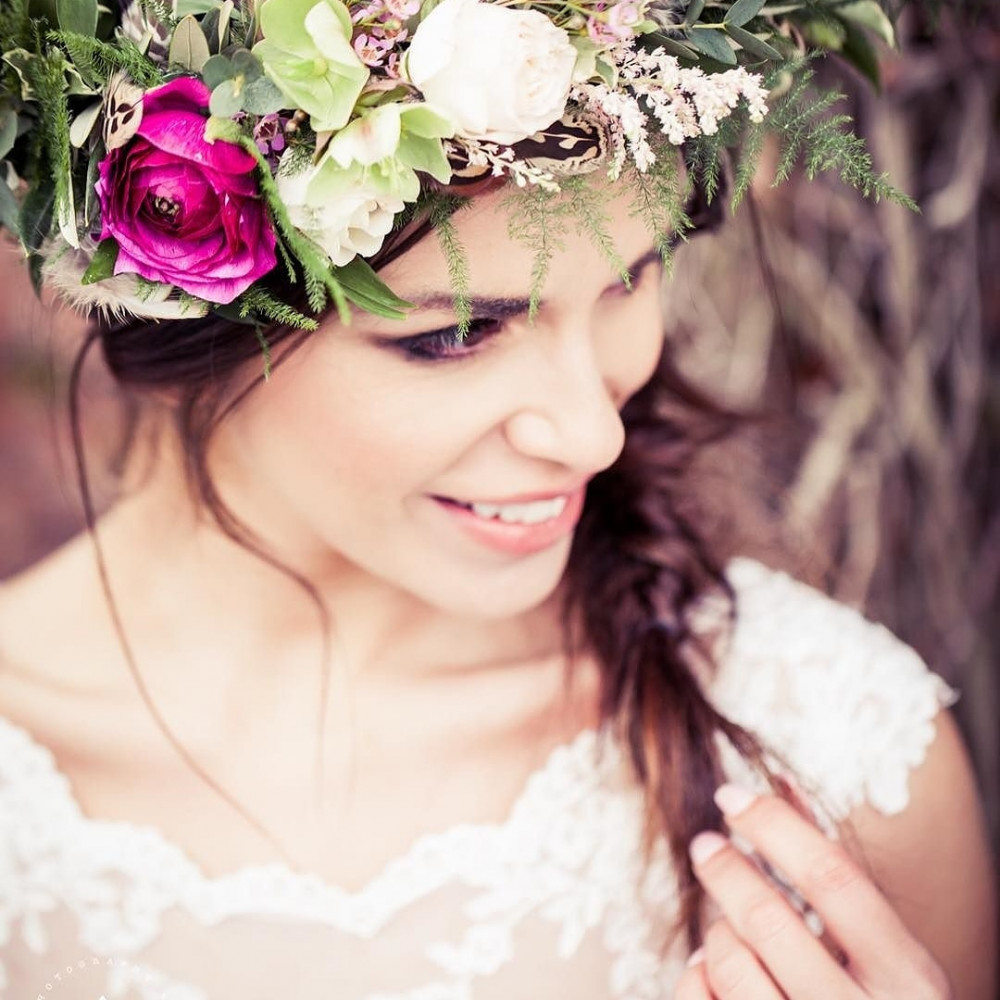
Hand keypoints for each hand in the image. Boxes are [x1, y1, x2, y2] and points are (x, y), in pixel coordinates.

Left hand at [675, 784, 952, 999]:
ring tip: (726, 928)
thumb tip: (780, 782)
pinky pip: (702, 998)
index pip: (832, 878)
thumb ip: (832, 872)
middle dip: (726, 870)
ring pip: (731, 964)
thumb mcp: (883, 950)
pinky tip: (712, 968)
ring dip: (718, 933)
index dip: (774, 826)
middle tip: (704, 844)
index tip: (730, 795)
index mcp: (907, 977)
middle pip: (768, 920)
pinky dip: (696, 974)